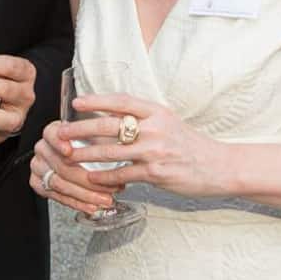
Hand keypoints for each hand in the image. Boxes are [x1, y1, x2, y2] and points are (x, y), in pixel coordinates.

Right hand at [29, 121, 118, 215]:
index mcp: (52, 132)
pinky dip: (77, 203)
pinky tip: (92, 206)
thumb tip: (122, 136)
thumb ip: (102, 134)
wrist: (70, 152)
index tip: (69, 150)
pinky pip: (57, 197)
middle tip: (109, 186)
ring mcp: (39, 167)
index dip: (59, 143)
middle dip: (87, 179)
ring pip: (60, 184)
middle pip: (61, 166)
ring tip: (106, 199)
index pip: (52, 135)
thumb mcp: (94, 132)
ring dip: (85, 194)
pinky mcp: (39, 184)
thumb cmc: (86, 141)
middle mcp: (42, 149)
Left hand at [60, 93, 231, 198]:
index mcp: (157, 111)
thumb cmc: (189, 144)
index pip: (122, 101)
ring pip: (111, 150)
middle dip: (81, 128)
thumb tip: (112, 116)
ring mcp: (155, 150)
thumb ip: (144, 118)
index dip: (96, 100)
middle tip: (62, 131)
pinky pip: (122, 174)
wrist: (217, 166)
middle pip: (109, 125)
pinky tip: (92, 179)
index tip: (76, 102)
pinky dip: (104, 177)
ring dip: (86, 154)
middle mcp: (155, 128)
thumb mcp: (168, 122)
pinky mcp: (155, 172)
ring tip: (69, 155)